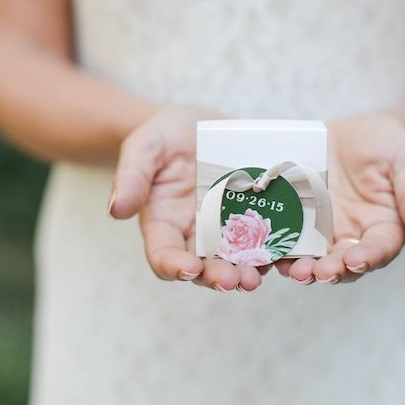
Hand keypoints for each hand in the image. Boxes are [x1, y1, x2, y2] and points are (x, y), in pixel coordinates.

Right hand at [108, 105, 265, 292]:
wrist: (198, 124)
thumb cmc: (164, 135)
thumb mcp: (145, 146)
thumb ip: (132, 175)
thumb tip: (116, 209)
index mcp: (163, 224)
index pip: (163, 255)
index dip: (174, 266)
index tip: (189, 268)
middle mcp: (194, 235)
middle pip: (203, 267)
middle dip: (218, 276)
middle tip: (236, 280)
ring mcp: (226, 230)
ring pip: (237, 260)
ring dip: (248, 271)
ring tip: (260, 276)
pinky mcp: (253, 218)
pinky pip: (265, 239)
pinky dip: (275, 249)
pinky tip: (288, 252)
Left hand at [277, 112, 404, 284]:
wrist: (358, 133)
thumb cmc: (391, 145)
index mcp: (385, 229)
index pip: (379, 249)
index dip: (368, 257)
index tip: (357, 260)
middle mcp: (352, 238)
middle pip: (341, 262)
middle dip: (329, 270)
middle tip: (316, 273)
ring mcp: (321, 231)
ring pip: (310, 257)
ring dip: (300, 267)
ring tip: (290, 270)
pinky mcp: (295, 218)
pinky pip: (283, 236)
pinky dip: (273, 246)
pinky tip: (262, 250)